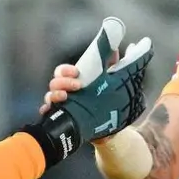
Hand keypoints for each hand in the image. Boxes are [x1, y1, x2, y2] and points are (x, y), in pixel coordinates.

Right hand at [24, 18, 151, 164]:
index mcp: (79, 81)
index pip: (65, 71)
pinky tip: (49, 110)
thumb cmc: (111, 104)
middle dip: (62, 81)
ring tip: (65, 98)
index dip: (66, 70)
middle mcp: (68, 92)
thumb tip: (132, 46)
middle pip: (55, 81)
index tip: (76, 72)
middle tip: (77, 86)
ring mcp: (64, 106)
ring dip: (54, 94)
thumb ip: (121, 65)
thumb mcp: (117, 83)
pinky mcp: (62, 119)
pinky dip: (46, 111)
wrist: (111, 132)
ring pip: (50, 96)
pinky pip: (47, 114)